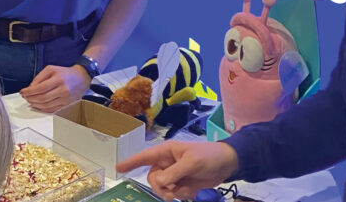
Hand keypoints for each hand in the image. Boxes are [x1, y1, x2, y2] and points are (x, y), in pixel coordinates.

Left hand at [19, 65, 89, 112]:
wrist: (81, 78)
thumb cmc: (65, 73)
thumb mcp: (51, 69)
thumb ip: (39, 77)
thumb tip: (30, 88)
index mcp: (58, 79)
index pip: (40, 88)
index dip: (29, 91)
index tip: (23, 92)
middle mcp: (63, 90)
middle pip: (42, 98)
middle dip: (31, 98)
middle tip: (25, 97)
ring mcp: (66, 99)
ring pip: (46, 105)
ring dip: (35, 104)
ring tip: (30, 101)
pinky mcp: (67, 105)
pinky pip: (52, 109)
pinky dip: (43, 108)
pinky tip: (38, 105)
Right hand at [116, 141, 238, 200]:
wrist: (228, 164)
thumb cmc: (209, 156)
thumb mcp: (191, 162)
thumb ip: (174, 172)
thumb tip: (159, 182)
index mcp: (166, 152)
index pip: (144, 156)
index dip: (131, 162)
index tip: (118, 168)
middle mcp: (167, 163)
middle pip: (152, 178)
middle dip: (160, 186)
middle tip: (170, 191)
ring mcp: (175, 174)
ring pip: (162, 187)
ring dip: (171, 192)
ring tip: (183, 191)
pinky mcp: (182, 184)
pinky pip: (174, 193)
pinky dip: (182, 194)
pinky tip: (192, 190)